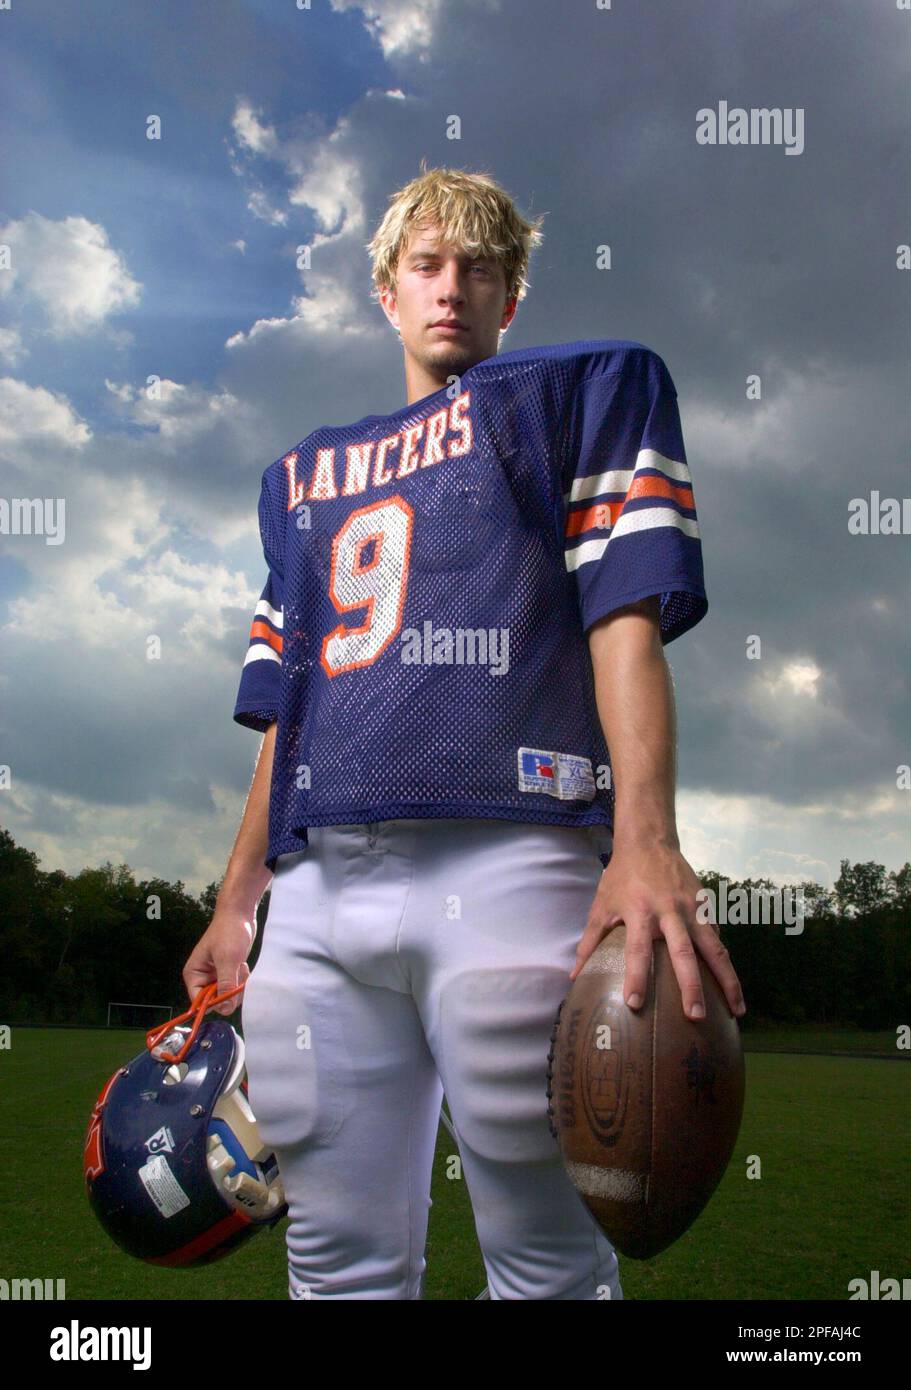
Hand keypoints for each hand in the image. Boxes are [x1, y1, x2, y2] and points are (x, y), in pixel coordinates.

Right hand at [182, 904, 256, 1015]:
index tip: (229, 996)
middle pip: (214, 1001)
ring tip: (240, 966)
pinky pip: (234, 987)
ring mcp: (215, 976)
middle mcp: (202, 978)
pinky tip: (243, 966)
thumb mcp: (227, 959)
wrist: (240, 913)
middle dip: (229, 992)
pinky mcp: (227, 973)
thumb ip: (226, 985)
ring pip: (226, 996)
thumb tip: (226, 1009)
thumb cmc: (230, 932)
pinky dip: (241, 980)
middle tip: (238, 974)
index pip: (198, 1001)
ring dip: (237, 985)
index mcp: (194, 974)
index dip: (214, 1003)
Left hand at [570, 841, 745, 1020]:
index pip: (636, 950)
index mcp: (639, 912)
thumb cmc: (621, 876)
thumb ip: (589, 942)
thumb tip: (574, 975)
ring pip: (715, 948)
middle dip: (691, 986)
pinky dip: (726, 962)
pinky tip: (732, 987)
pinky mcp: (706, 906)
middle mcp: (669, 912)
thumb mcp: (601, 905)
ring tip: (737, 1010)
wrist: (649, 841)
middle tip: (695, 1016)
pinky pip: (718, 938)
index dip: (635, 977)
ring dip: (728, 980)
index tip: (635, 1004)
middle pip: (683, 953)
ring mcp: (692, 909)